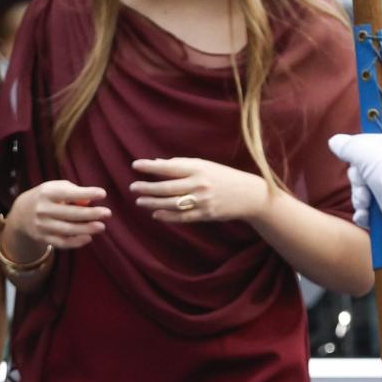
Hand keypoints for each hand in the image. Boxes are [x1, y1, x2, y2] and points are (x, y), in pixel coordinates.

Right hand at [7, 180, 109, 254]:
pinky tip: (88, 238)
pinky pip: (61, 243)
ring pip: (67, 230)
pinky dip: (76, 242)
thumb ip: (72, 192)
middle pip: (69, 214)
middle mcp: (43, 209)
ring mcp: (42, 225)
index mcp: (47, 193)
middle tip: (107, 213)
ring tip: (101, 227)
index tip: (103, 194)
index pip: (68, 193)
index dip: (86, 193)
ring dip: (86, 229)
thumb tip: (89, 202)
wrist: (21, 213)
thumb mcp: (56, 188)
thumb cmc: (46, 197)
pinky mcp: (43, 238)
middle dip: (90, 214)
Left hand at [130, 158, 267, 223]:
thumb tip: (158, 164)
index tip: (135, 165)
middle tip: (132, 187)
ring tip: (140, 201)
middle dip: (147, 187)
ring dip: (153, 203)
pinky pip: (181, 217)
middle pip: (167, 187)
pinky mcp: (205, 214)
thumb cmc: (223, 177)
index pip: (169, 167)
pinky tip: (155, 214)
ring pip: (171, 203)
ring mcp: (202, 201)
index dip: (151, 167)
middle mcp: (199, 184)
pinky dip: (166, 216)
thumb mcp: (205, 166)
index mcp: (199, 168)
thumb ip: (181, 164)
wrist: (248, 194)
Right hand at [329, 130, 381, 231]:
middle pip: (361, 172)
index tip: (355, 159)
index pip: (370, 146)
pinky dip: (364, 213)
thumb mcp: (364, 149)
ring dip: (359, 198)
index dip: (359, 154)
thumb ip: (347, 145)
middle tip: (363, 183)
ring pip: (362, 192)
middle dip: (357, 181)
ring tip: (366, 201)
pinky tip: (365, 213)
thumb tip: (335, 141)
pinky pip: (368, 209)